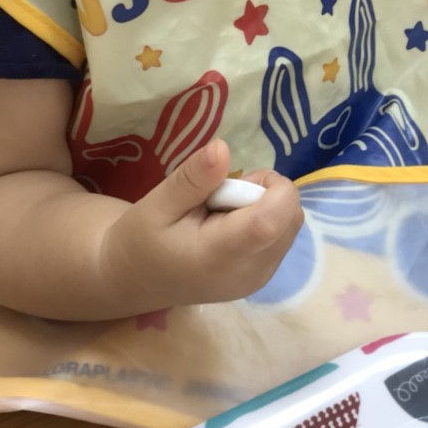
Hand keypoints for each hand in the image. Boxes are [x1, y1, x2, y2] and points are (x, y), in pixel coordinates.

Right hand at [102, 139, 303, 311]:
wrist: (136, 279)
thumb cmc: (142, 240)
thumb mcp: (157, 203)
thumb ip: (193, 178)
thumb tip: (223, 147)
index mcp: (219, 257)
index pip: (271, 221)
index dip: (271, 188)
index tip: (239, 178)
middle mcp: (250, 273)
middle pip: (289, 217)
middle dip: (265, 192)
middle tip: (221, 195)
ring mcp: (260, 279)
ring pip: (290, 223)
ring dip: (265, 205)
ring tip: (222, 212)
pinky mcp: (264, 277)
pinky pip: (284, 235)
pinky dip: (265, 220)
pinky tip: (230, 228)